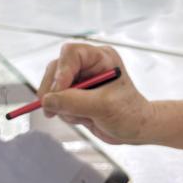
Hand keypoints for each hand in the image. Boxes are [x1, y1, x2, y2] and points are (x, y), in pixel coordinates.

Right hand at [37, 43, 152, 144]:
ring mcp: (79, 80)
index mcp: (101, 58)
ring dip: (60, 105)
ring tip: (82, 116)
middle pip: (56, 69)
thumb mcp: (103, 107)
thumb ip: (74, 102)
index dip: (61, 71)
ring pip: (53, 87)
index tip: (58, 92)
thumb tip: (47, 101)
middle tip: (52, 110)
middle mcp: (88, 65)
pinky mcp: (74, 95)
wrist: (135, 129)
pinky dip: (63, 112)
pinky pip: (56, 101)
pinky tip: (82, 118)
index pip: (71, 54)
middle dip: (55, 91)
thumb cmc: (129, 113)